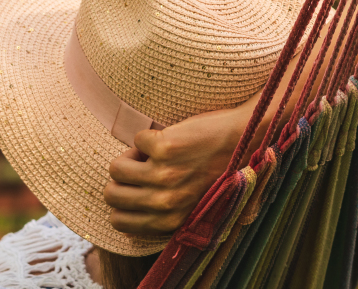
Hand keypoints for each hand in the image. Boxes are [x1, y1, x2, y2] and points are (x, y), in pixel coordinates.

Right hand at [103, 107, 248, 234]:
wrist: (246, 140)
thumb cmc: (220, 173)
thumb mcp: (194, 207)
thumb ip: (164, 216)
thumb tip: (123, 217)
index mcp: (170, 222)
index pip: (118, 222)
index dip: (122, 201)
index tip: (136, 188)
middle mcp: (165, 203)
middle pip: (111, 194)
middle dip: (121, 179)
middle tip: (143, 168)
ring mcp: (164, 175)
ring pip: (116, 168)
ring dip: (131, 156)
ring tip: (154, 153)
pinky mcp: (165, 148)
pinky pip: (136, 140)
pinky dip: (149, 136)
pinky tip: (170, 139)